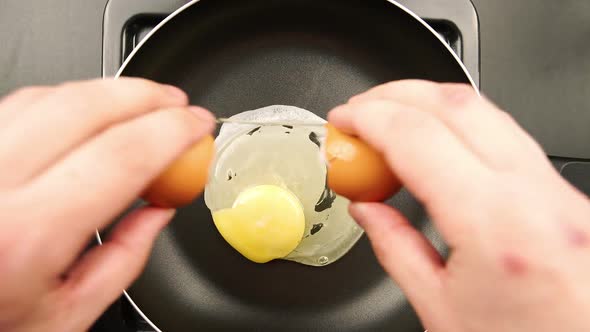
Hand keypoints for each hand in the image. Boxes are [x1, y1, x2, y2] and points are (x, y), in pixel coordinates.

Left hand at [0, 79, 214, 331]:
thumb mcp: (67, 316)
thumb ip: (125, 259)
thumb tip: (161, 209)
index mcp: (26, 236)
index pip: (121, 156)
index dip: (172, 131)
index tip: (198, 125)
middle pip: (84, 108)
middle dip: (146, 95)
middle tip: (177, 104)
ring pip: (50, 96)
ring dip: (109, 92)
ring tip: (143, 103)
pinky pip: (21, 104)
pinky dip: (68, 99)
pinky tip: (92, 111)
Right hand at [328, 80, 589, 331]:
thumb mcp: (441, 311)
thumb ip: (395, 250)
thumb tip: (367, 210)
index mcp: (497, 229)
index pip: (418, 140)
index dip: (369, 118)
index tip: (344, 119)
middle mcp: (538, 198)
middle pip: (458, 104)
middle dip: (398, 93)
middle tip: (362, 107)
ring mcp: (561, 192)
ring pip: (489, 113)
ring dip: (432, 105)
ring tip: (394, 120)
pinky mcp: (568, 197)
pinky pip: (510, 139)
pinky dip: (464, 128)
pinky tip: (439, 143)